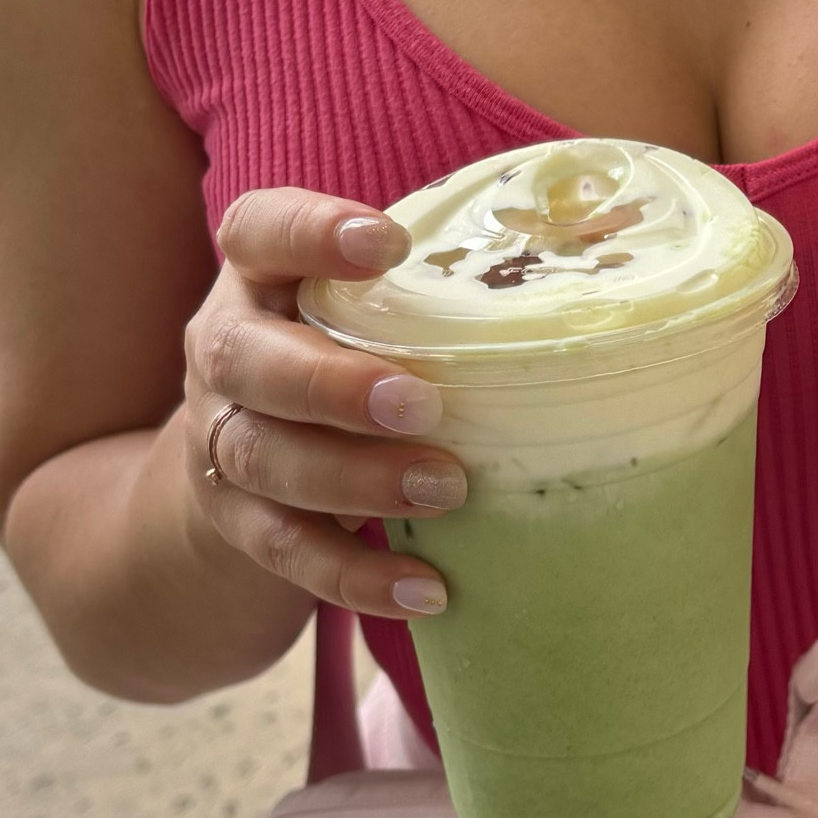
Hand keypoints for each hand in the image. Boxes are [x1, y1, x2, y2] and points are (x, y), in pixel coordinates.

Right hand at [182, 188, 462, 618]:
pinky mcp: (236, 521)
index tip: (389, 243)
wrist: (229, 465)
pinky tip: (425, 587)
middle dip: (332, 384)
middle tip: (420, 402)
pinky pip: (286, 552)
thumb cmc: (343, 349)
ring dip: (355, 478)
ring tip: (446, 488)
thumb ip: (437, 279)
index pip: (261, 230)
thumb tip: (599, 246)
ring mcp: (218, 437)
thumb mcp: (365, 302)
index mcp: (259, 274)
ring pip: (265, 457)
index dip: (312, 232)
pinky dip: (355, 574)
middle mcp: (225, 349)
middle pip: (247, 358)